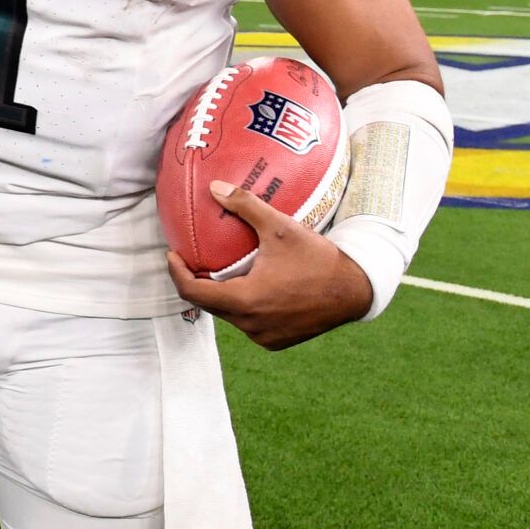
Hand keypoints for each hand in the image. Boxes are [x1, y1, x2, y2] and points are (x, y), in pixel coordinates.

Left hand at [167, 181, 373, 350]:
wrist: (356, 290)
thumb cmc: (318, 258)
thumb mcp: (280, 228)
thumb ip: (245, 206)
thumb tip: (215, 187)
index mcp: (245, 301)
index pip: (193, 292)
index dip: (177, 273)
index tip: (173, 255)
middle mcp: (251, 325)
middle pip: (208, 304)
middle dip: (197, 281)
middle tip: (194, 258)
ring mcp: (264, 337)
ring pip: (229, 315)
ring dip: (221, 295)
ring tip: (220, 270)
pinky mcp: (277, 341)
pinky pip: (248, 323)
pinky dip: (242, 306)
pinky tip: (247, 286)